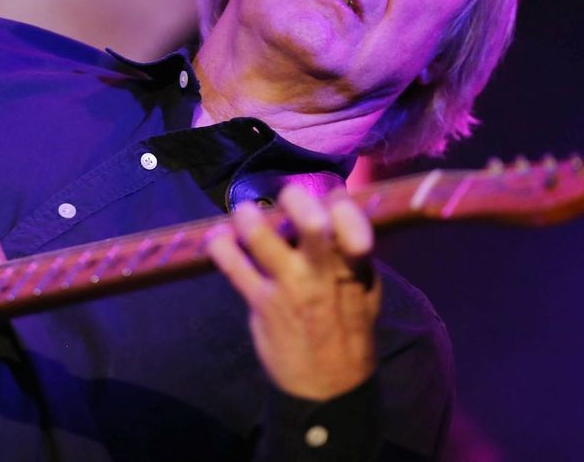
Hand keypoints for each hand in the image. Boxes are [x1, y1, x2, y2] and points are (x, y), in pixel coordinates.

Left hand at [208, 183, 380, 400]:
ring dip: (247, 217)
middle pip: (310, 220)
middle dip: (295, 199)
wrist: (330, 386)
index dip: (338, 202)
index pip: (350, 218)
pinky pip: (233, 266)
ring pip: (261, 236)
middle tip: (284, 197)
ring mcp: (289, 286)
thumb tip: (334, 215)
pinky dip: (220, 247)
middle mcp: (321, 271)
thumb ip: (351, 256)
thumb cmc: (348, 331)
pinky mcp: (262, 302)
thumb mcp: (366, 292)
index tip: (327, 200)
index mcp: (353, 266)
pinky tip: (217, 239)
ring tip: (244, 213)